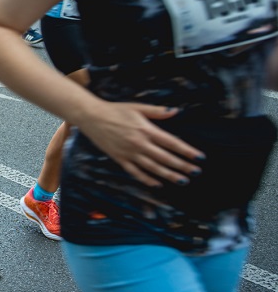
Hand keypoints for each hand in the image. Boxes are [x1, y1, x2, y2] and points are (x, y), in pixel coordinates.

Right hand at [78, 102, 204, 187]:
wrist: (91, 116)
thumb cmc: (114, 110)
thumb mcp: (137, 107)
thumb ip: (157, 111)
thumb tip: (175, 111)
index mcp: (146, 130)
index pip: (172, 143)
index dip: (187, 151)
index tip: (199, 157)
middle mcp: (139, 143)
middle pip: (165, 158)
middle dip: (183, 166)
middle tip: (196, 172)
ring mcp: (129, 153)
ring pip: (153, 168)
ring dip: (169, 175)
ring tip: (182, 180)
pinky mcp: (120, 159)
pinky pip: (136, 172)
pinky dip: (147, 179)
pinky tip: (157, 183)